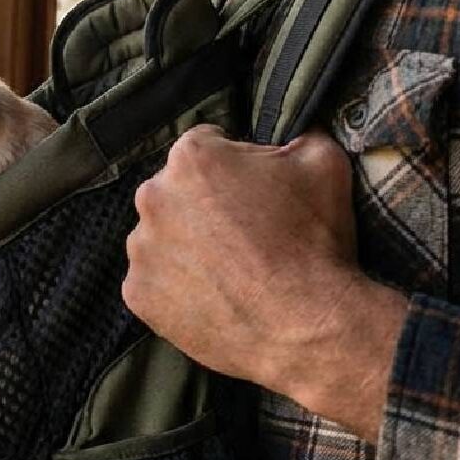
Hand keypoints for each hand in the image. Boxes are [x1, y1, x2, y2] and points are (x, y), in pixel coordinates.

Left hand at [122, 125, 407, 442]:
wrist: (302, 326)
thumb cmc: (313, 242)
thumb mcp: (322, 162)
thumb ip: (296, 137)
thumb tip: (291, 133)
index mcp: (191, 157)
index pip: (207, 146)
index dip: (235, 166)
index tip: (252, 192)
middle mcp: (153, 197)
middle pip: (176, 192)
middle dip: (203, 206)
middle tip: (241, 236)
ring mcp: (141, 250)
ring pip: (160, 238)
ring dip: (186, 247)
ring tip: (227, 272)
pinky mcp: (137, 295)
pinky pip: (152, 283)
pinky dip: (175, 288)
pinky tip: (210, 296)